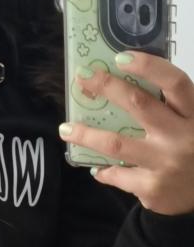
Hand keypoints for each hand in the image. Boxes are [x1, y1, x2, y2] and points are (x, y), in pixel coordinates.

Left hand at [59, 52, 193, 215]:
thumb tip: (124, 85)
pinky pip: (117, 175)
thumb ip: (169, 109)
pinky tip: (98, 168)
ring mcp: (164, 163)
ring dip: (86, 134)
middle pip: (138, 105)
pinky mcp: (152, 188)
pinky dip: (104, 170)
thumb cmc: (193, 152)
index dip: (148, 67)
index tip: (121, 57)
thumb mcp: (192, 125)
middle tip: (83, 77)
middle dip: (106, 87)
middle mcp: (181, 136)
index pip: (174, 82)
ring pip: (116, 143)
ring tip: (66, 129)